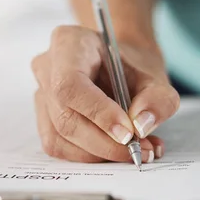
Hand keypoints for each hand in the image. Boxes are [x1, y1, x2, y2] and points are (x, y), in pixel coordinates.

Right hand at [31, 25, 178, 162]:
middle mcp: (47, 67)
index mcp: (69, 43)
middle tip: (139, 151)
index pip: (70, 84)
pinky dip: (91, 156)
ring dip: (99, 154)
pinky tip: (117, 151)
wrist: (123, 68)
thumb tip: (140, 126)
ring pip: (59, 138)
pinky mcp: (44, 119)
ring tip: (137, 151)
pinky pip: (59, 147)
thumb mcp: (156, 76)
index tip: (128, 133)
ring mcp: (41, 94)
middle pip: (65, 117)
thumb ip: (157, 99)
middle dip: (104, 143)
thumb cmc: (133, 67)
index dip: (98, 113)